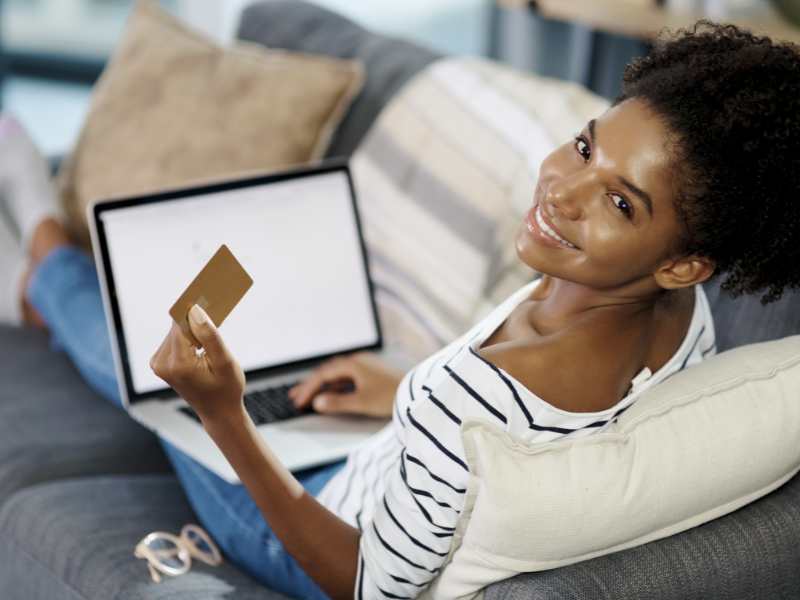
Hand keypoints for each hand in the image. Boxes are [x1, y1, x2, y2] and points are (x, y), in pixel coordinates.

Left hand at [150, 304, 245, 424]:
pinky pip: (175, 339)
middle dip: (197, 318)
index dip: (193, 306)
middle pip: (178, 326)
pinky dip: (190, 336)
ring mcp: (159, 363)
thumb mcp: (224, 361)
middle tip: (215, 309)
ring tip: (211, 336)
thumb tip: (194, 309)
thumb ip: (209, 335)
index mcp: (178, 363)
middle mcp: (162, 362)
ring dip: (195, 328)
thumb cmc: (226, 388)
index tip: (205, 290)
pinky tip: (203, 344)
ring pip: (177, 330)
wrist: (219, 412)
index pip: (181, 323)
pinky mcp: (160, 362)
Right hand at [289, 352, 402, 418]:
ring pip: (336, 374)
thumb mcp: (362, 402)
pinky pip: (345, 378)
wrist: (416, 393)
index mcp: (353, 364)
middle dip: (310, 385)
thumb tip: (316, 403)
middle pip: (327, 372)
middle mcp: (357, 362)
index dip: (308, 389)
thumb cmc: (391, 396)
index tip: (297, 402)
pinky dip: (334, 386)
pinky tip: (329, 394)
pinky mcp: (370, 373)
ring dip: (321, 385)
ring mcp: (364, 366)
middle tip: (294, 397)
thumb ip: (338, 403)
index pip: (323, 375)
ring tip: (307, 395)